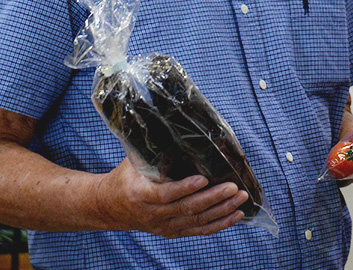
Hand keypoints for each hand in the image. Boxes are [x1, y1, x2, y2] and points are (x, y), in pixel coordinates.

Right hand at [96, 158, 247, 237]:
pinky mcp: (172, 231)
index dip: (185, 188)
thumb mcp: (134, 160)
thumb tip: (173, 123)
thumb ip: (153, 149)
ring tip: (241, 199)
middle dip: (213, 198)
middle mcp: (152, 214)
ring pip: (195, 221)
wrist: (109, 206)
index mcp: (140, 194)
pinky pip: (198, 230)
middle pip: (186, 209)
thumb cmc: (126, 177)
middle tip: (234, 187)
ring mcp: (163, 225)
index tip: (204, 179)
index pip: (164, 194)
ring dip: (221, 211)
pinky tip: (236, 215)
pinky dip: (218, 224)